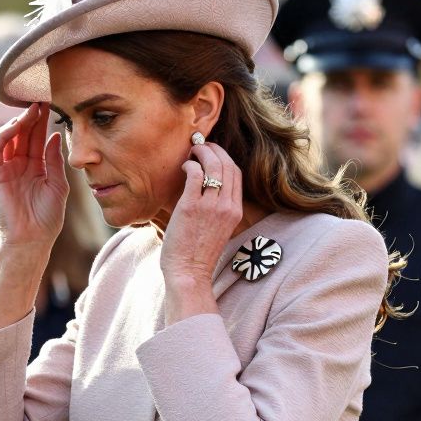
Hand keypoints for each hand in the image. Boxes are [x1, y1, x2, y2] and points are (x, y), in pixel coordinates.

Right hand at [0, 102, 68, 251]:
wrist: (32, 240)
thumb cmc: (47, 218)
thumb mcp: (58, 186)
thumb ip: (54, 161)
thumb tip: (55, 137)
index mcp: (36, 167)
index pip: (38, 138)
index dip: (43, 121)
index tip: (52, 103)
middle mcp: (20, 165)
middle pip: (24, 134)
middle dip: (32, 116)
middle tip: (41, 98)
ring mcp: (7, 169)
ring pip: (9, 138)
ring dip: (18, 122)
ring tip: (31, 109)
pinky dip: (4, 135)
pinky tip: (15, 125)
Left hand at [160, 143, 243, 323]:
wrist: (189, 274)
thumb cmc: (197, 255)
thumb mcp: (218, 230)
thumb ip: (216, 209)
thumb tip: (204, 188)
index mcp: (235, 211)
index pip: (236, 174)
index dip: (225, 158)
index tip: (212, 153)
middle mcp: (227, 206)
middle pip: (228, 165)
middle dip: (214, 149)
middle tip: (200, 145)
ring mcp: (211, 206)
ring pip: (213, 166)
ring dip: (202, 152)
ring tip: (192, 151)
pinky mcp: (191, 207)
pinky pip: (195, 174)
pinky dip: (190, 165)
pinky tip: (183, 167)